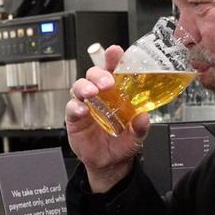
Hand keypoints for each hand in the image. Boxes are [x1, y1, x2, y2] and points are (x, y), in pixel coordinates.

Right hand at [66, 45, 150, 192]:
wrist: (109, 163)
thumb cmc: (122, 143)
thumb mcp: (137, 137)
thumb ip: (140, 127)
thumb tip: (143, 117)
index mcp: (116, 94)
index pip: (114, 70)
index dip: (113, 59)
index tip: (114, 52)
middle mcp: (100, 96)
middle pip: (93, 74)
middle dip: (98, 74)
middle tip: (107, 82)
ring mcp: (86, 105)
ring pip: (79, 86)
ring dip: (85, 87)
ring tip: (92, 93)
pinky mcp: (74, 118)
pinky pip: (71, 107)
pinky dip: (76, 107)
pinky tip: (83, 111)